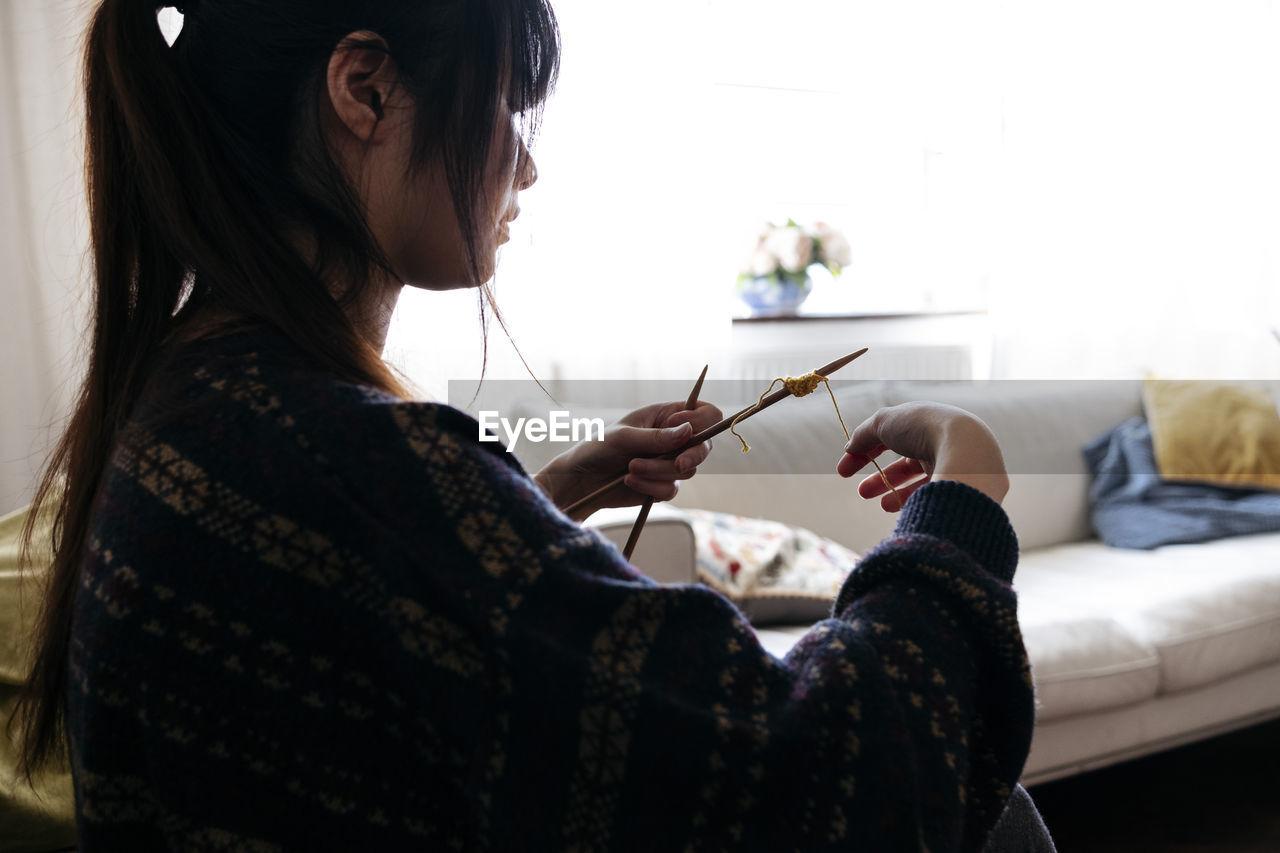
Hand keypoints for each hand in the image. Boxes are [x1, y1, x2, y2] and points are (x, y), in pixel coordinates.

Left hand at [535, 400, 722, 520]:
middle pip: (704, 446)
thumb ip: (657, 437)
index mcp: (666, 415)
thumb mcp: (624, 436)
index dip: (702, 421)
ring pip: (687, 470)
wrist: (581, 481)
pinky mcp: (662, 484)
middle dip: (692, 456)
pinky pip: (672, 489)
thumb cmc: (598, 447)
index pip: (705, 413)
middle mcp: (673, 438)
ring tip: (631, 468)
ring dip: (660, 471)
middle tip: (678, 463)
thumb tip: (689, 431)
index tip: (686, 431)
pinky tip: (630, 480)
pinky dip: (652, 486)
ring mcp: (669, 462)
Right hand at [836, 402, 1008, 510]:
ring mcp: (956, 465)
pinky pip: (935, 495)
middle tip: (862, 493)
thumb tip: (850, 448)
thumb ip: (863, 435)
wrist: (966, 450)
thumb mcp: (883, 422)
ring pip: (922, 482)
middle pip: (907, 463)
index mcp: (925, 422)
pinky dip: (916, 502)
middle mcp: (943, 443)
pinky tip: (900, 508)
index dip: (865, 452)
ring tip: (882, 505)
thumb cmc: (923, 428)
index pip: (892, 438)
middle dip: (882, 478)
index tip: (844, 470)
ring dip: (898, 493)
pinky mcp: (965, 486)